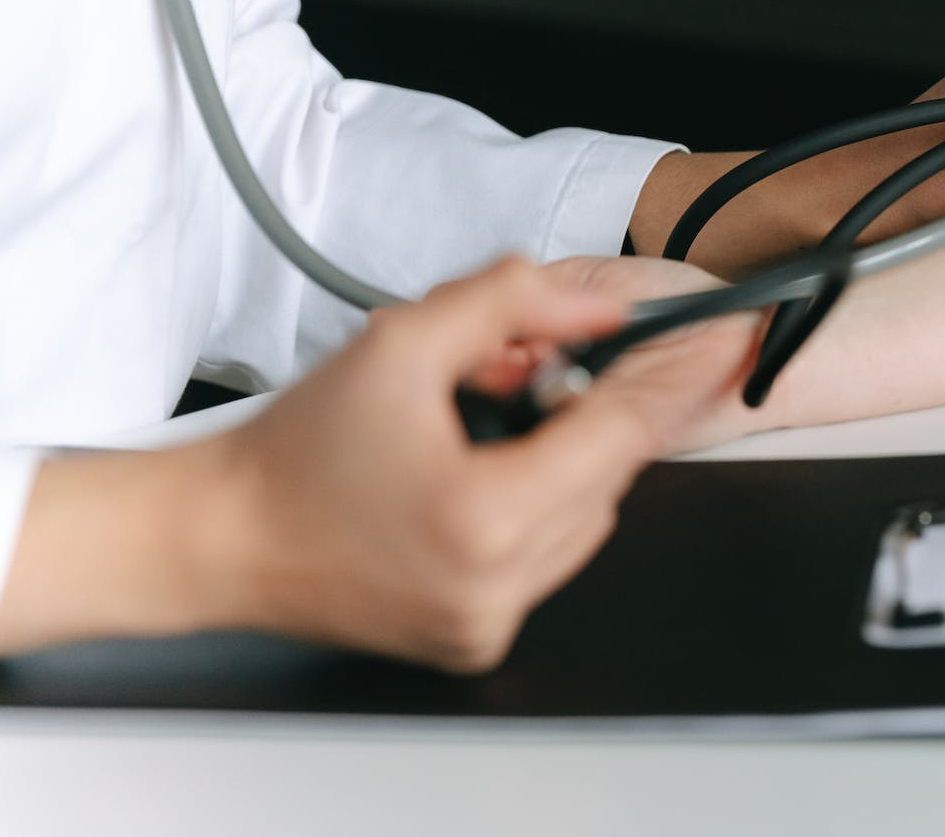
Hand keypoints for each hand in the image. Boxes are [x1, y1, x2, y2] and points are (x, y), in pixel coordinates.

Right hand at [208, 257, 756, 670]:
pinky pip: (546, 560)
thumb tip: (600, 308)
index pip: (622, 434)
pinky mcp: (478, 640)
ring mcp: (490, 621)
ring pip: (586, 520)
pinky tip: (467, 487)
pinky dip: (531, 515)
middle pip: (608, 476)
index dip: (672, 375)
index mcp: (487, 516)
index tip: (722, 337)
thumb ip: (511, 303)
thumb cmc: (295, 450)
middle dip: (578, 418)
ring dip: (559, 468)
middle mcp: (499, 584)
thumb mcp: (402, 341)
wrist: (222, 538)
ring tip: (475, 438)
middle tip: (512, 384)